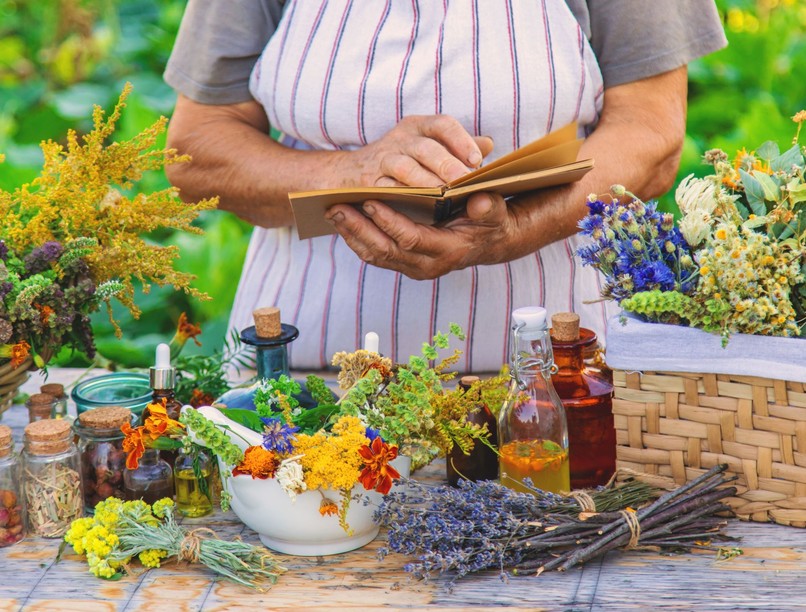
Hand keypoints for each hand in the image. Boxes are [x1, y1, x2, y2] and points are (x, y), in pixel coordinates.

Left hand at [325, 192, 515, 278]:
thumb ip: (488, 208)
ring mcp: (413, 267)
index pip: (410, 239)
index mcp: (447, 251)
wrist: (486, 242)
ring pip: (375, 255)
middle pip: (384, 250)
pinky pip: (375, 254)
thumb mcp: (494, 213)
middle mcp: (427, 265)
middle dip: (358, 228)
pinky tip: (343, 221)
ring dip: (352, 234)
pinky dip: (356, 238)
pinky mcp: (403, 264)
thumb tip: (479, 202)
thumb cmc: (489, 222)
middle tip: (337, 208)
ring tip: (333, 212)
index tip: (369, 201)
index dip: (388, 222)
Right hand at [332, 115, 493, 188]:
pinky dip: (402, 198)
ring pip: (405, 168)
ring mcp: (382, 159)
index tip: (477, 159)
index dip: (460, 139)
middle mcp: (400, 139)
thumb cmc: (399, 160)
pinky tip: (419, 209)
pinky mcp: (368, 181)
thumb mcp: (427, 146)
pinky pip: (386, 189)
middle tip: (463, 182)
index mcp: (418, 127)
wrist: (348, 174)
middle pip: (426, 147)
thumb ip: (458, 146)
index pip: (442, 124)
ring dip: (425, 182)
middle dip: (446, 164)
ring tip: (444, 196)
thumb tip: (488, 145)